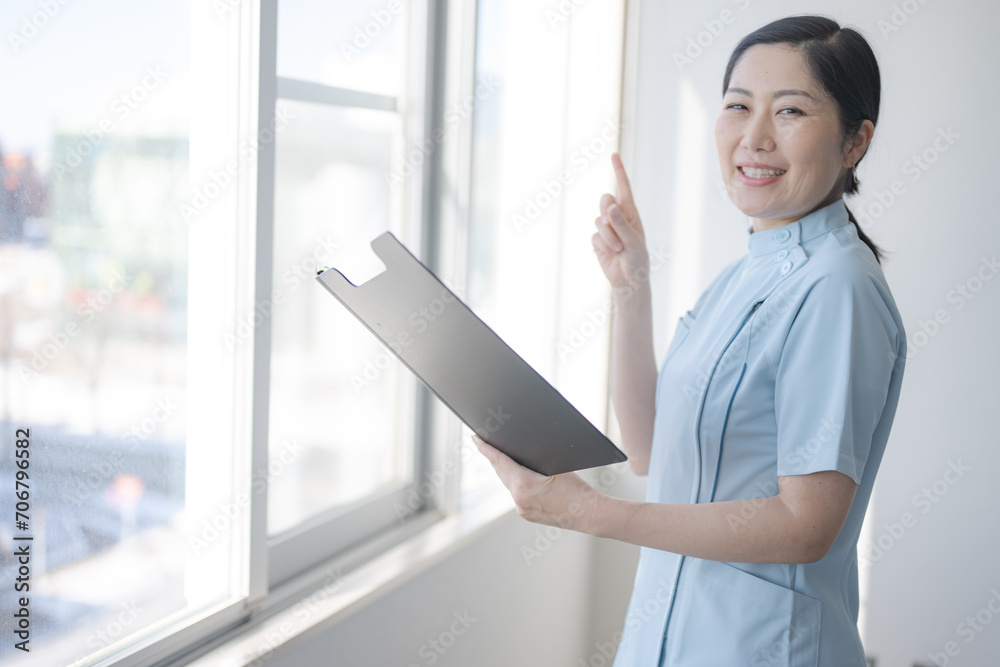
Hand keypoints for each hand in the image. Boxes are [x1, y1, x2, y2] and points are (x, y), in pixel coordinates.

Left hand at [472, 435, 605, 534]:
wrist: (589, 514)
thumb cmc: (577, 488)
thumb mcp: (557, 465)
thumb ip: (535, 460)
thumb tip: (521, 451)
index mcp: (524, 483)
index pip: (499, 460)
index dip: (485, 448)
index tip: (475, 439)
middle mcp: (518, 498)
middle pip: (501, 472)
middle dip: (494, 458)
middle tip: (485, 444)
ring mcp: (521, 509)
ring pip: (509, 485)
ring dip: (506, 472)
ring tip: (502, 458)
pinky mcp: (526, 515)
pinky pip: (516, 495)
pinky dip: (516, 485)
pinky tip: (519, 478)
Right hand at [592, 153, 648, 291]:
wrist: (629, 280)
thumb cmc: (638, 260)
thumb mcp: (634, 242)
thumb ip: (621, 224)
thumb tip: (610, 208)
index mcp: (631, 212)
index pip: (623, 188)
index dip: (618, 171)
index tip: (614, 154)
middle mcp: (617, 217)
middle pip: (605, 201)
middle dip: (608, 213)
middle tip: (614, 226)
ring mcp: (606, 229)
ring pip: (598, 221)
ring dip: (608, 236)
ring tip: (619, 249)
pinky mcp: (598, 241)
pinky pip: (594, 236)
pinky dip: (602, 245)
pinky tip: (610, 253)